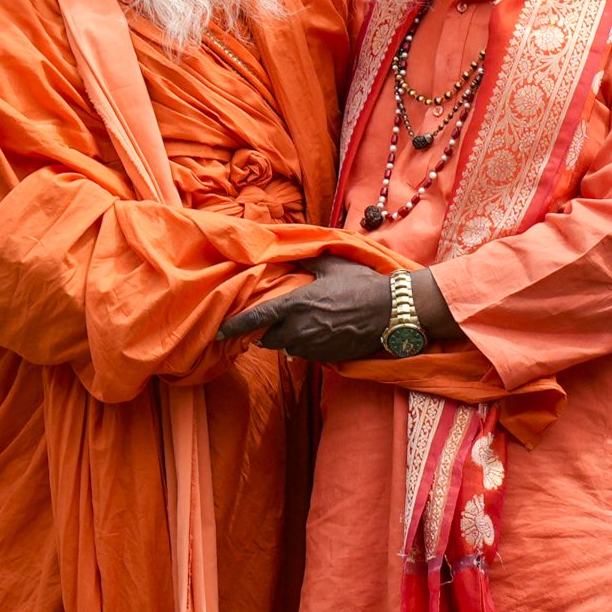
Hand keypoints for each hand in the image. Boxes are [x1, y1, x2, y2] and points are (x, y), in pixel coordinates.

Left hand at [220, 264, 395, 361]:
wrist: (391, 311)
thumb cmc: (361, 283)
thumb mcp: (331, 264)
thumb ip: (306, 262)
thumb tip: (290, 255)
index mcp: (297, 304)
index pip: (257, 318)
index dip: (235, 326)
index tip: (219, 331)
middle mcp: (301, 329)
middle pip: (269, 339)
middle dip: (265, 334)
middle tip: (267, 324)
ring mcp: (315, 346)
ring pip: (288, 348)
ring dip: (287, 340)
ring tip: (295, 327)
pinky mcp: (329, 356)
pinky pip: (308, 354)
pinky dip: (306, 346)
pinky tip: (317, 334)